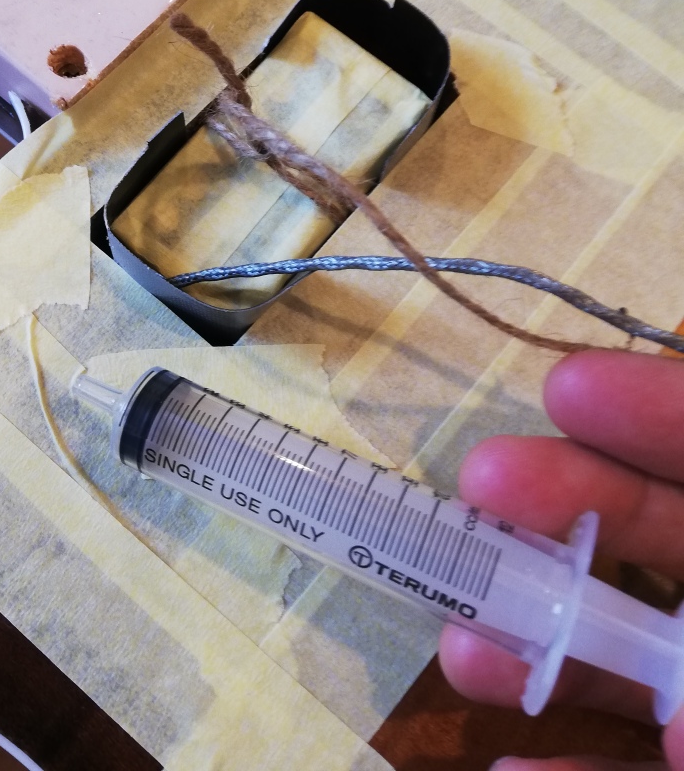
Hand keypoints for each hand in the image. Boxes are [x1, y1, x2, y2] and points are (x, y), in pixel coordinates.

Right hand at [439, 349, 683, 770]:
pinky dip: (573, 761)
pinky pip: (636, 765)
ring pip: (635, 652)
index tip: (564, 388)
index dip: (658, 413)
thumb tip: (679, 715)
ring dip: (540, 641)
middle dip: (569, 502)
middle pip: (664, 533)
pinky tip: (508, 762)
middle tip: (479, 483)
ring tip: (458, 644)